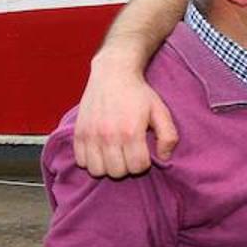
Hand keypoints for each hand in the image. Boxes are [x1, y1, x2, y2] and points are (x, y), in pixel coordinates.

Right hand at [73, 54, 177, 177]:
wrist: (113, 73)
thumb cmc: (138, 93)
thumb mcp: (161, 111)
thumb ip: (168, 136)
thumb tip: (164, 157)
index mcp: (131, 131)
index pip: (137, 167)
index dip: (143, 164)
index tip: (143, 153)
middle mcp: (108, 135)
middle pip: (117, 173)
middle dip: (126, 166)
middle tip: (128, 153)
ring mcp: (90, 134)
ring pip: (97, 170)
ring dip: (107, 166)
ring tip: (114, 154)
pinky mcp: (78, 132)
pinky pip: (81, 161)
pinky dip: (91, 160)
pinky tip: (100, 149)